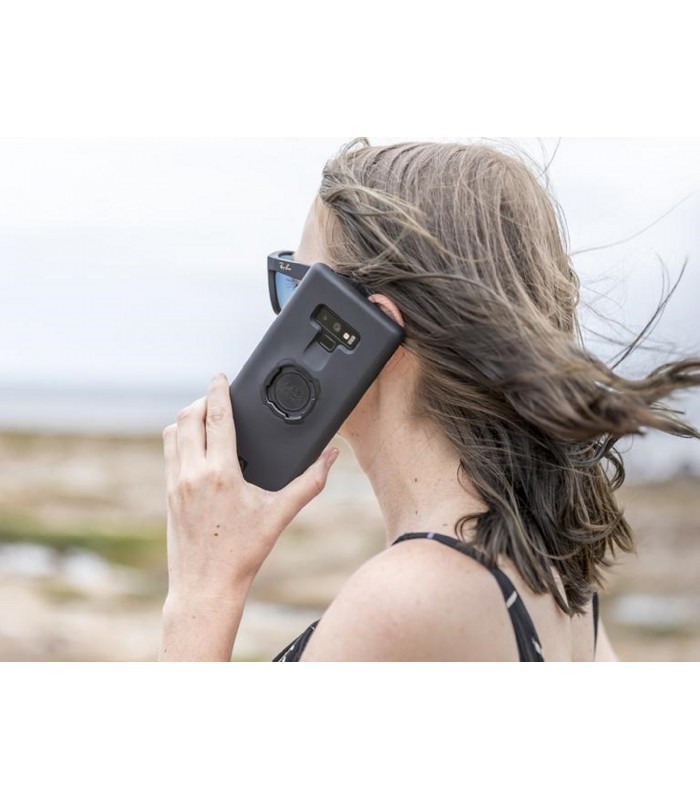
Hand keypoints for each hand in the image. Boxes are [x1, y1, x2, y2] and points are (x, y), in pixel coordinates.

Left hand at [162, 373, 339, 603]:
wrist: (206, 585)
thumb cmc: (243, 552)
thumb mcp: (280, 515)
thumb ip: (310, 482)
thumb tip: (330, 456)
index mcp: (220, 473)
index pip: (216, 416)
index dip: (219, 390)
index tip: (222, 376)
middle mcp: (192, 473)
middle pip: (187, 417)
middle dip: (202, 400)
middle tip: (217, 396)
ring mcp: (174, 483)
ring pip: (171, 432)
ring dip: (187, 418)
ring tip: (206, 417)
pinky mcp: (167, 493)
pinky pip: (167, 452)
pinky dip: (178, 438)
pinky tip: (195, 445)